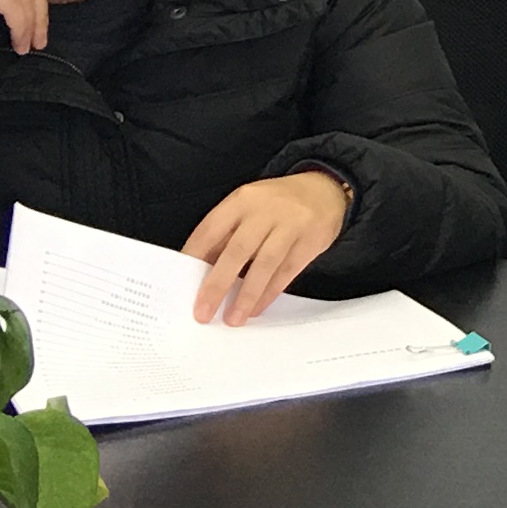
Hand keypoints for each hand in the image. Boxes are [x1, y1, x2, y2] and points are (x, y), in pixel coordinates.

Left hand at [179, 171, 350, 323]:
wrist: (324, 189)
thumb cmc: (276, 204)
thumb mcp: (247, 207)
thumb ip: (226, 234)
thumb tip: (201, 273)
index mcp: (241, 200)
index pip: (211, 229)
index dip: (194, 257)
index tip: (181, 285)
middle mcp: (265, 211)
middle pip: (237, 250)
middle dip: (217, 284)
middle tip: (203, 312)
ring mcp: (290, 225)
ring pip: (264, 264)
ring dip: (246, 295)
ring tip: (233, 318)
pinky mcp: (310, 240)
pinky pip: (287, 271)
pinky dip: (270, 292)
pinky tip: (257, 307)